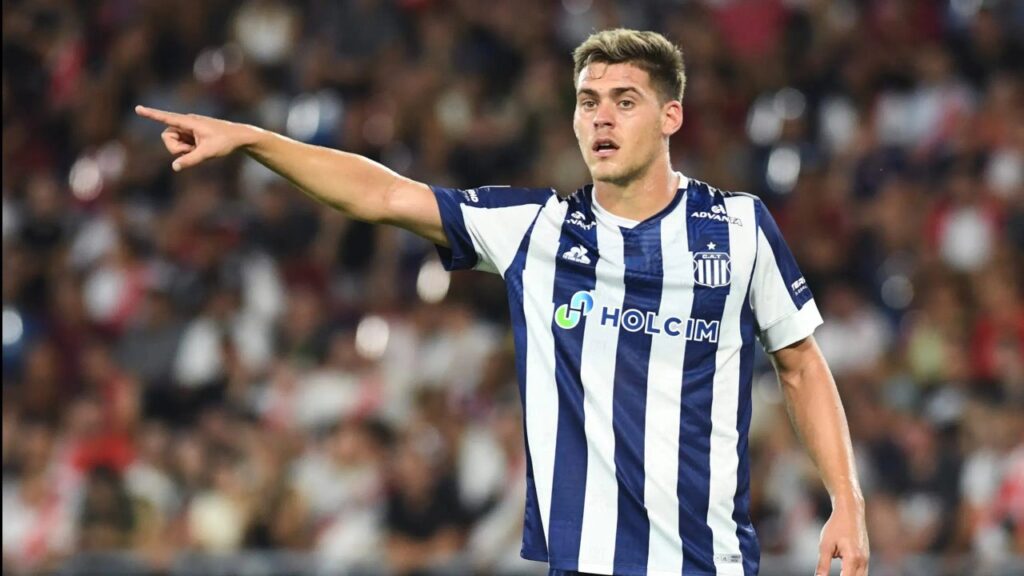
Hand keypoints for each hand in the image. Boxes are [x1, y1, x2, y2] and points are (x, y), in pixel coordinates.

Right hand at [135, 105, 254, 170]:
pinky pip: (182, 143)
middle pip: (167, 136)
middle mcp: (186, 122)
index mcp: (189, 122)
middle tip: (191, 151)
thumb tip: (174, 166)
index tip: (137, 108)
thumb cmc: (225, 142)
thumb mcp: (208, 153)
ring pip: (174, 141)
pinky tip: (201, 148)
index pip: (166, 117)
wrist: (239, 137)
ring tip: (199, 149)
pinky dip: (188, 149)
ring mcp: (189, 128)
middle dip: (175, 147)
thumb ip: (190, 160)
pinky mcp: (192, 134)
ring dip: (183, 149)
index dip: (151, 114)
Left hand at [816, 497, 868, 575]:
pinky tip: (844, 572)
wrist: (851, 511)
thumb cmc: (836, 526)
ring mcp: (866, 559)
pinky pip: (862, 572)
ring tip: (840, 572)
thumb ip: (822, 565)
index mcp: (852, 559)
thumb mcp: (825, 545)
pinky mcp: (866, 557)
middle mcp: (863, 561)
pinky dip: (854, 575)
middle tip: (837, 574)